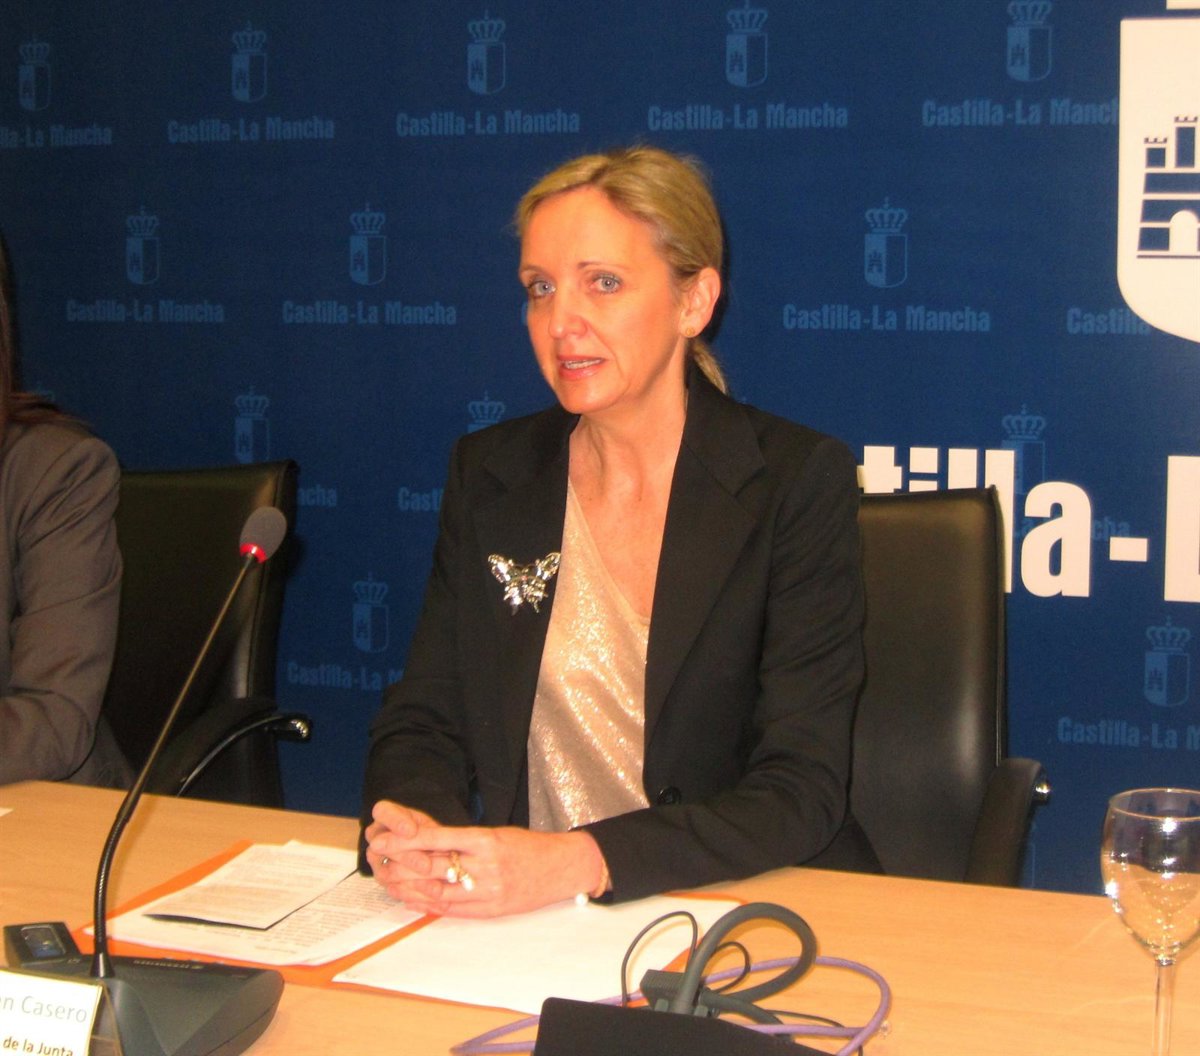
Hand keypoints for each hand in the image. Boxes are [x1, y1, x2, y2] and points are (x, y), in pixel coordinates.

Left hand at [365, 799, 606, 917]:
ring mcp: (489, 891)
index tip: (385, 838)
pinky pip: (452, 909)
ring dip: (410, 887)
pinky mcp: (492, 910)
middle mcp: (486, 866)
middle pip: (434, 867)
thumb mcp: (498, 833)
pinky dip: (428, 904)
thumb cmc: (528, 846)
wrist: (562, 867)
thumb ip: (465, 841)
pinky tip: (411, 899)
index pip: (439, 839)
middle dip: (402, 864)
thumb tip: (427, 843)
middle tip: (377, 860)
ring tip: (388, 881)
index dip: (408, 840)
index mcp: (487, 840)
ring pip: (439, 891)